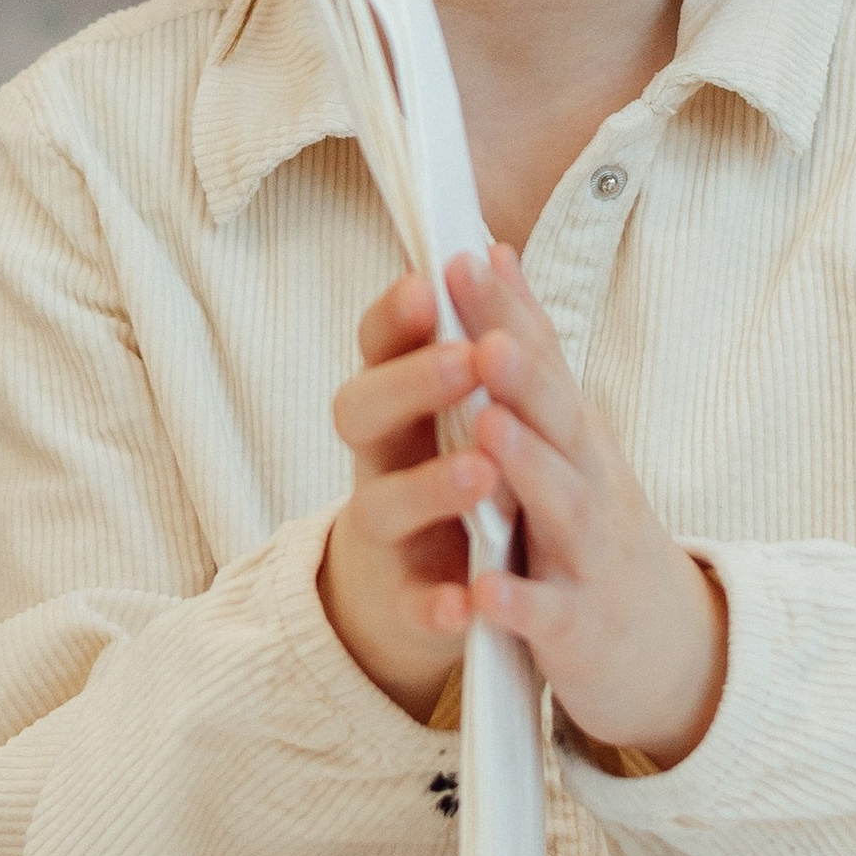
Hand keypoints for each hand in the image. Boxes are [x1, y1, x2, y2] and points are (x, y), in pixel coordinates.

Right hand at [318, 271, 503, 720]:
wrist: (410, 597)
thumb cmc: (440, 476)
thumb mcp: (456, 408)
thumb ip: (475, 337)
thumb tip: (491, 250)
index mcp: (398, 407)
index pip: (379, 350)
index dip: (395, 318)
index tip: (429, 285)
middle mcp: (379, 463)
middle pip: (363, 413)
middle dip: (414, 385)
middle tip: (468, 360)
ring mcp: (385, 536)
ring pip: (383, 506)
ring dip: (430, 487)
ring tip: (482, 473)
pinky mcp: (402, 604)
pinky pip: (411, 606)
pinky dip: (434, 604)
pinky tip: (463, 602)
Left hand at [451, 244, 726, 767]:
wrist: (668, 650)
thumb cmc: (598, 530)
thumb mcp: (573, 440)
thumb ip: (530, 354)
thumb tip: (493, 251)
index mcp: (578, 437)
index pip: (543, 360)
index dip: (507, 313)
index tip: (466, 259)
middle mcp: (592, 485)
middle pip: (560, 423)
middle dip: (525, 377)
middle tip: (488, 337)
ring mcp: (588, 557)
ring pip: (560, 507)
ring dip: (528, 467)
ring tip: (488, 427)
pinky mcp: (577, 629)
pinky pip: (545, 615)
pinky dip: (515, 603)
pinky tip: (481, 592)